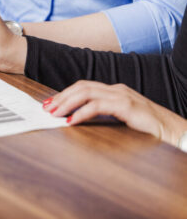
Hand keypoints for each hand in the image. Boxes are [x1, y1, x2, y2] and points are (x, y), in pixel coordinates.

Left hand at [43, 81, 186, 145]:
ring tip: (54, 113)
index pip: (83, 86)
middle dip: (61, 96)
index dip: (64, 94)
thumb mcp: (120, 119)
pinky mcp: (127, 106)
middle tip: (46, 108)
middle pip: (81, 86)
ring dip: (67, 102)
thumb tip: (76, 119)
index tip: (49, 103)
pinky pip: (98, 106)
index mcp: (114, 90)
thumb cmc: (147, 128)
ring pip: (87, 92)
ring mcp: (122, 95)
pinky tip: (71, 121)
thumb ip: (102, 115)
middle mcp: (116, 89)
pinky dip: (81, 113)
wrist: (175, 132)